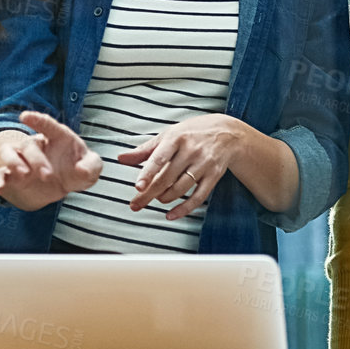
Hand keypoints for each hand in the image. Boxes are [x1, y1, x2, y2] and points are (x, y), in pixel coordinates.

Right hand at [0, 112, 102, 210]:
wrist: (62, 186)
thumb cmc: (76, 170)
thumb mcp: (91, 168)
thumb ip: (92, 166)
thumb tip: (81, 170)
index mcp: (56, 137)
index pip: (46, 124)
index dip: (36, 119)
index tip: (24, 117)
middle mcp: (36, 145)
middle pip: (28, 144)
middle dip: (36, 159)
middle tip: (47, 175)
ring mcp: (22, 160)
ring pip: (8, 153)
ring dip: (13, 163)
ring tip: (23, 175)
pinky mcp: (13, 176)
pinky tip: (0, 188)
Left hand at [118, 114, 244, 218]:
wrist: (228, 133)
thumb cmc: (192, 133)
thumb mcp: (168, 135)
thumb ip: (145, 149)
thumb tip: (121, 158)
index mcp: (176, 138)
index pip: (159, 158)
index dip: (148, 173)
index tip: (138, 187)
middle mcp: (191, 151)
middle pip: (167, 177)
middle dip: (149, 194)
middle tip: (135, 205)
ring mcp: (204, 164)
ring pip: (182, 188)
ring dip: (165, 198)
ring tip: (156, 199)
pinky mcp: (214, 176)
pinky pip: (199, 197)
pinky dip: (184, 209)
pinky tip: (171, 215)